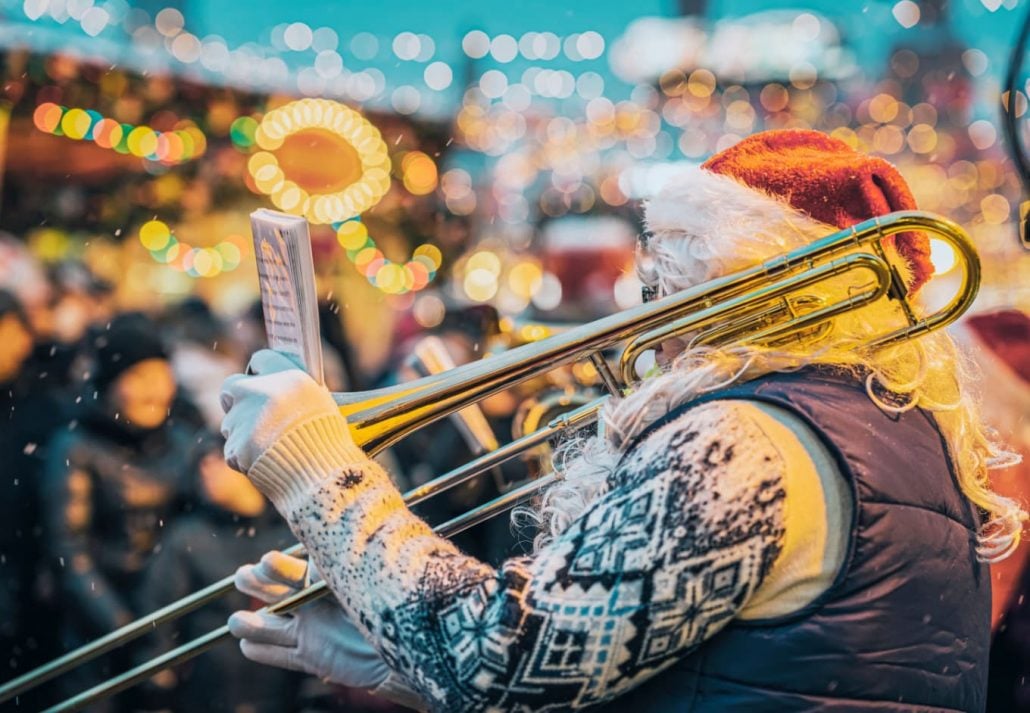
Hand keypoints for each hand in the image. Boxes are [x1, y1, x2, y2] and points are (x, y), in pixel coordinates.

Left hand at [219, 350, 345, 473]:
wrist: (321, 475)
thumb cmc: (328, 440)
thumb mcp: (321, 404)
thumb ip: (294, 393)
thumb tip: (277, 391)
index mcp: (288, 377)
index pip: (261, 359)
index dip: (261, 370)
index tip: (261, 377)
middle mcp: (261, 392)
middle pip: (233, 386)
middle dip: (238, 398)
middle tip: (251, 411)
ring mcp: (244, 419)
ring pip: (231, 422)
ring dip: (243, 431)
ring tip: (269, 447)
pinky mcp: (235, 446)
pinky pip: (234, 450)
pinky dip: (245, 457)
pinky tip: (267, 462)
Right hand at [229, 550, 389, 688]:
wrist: (404, 637)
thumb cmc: (385, 596)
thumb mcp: (359, 574)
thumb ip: (338, 559)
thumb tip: (322, 528)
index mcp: (320, 577)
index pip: (289, 569)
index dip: (275, 566)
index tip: (268, 562)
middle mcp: (310, 601)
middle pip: (272, 591)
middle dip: (255, 584)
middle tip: (245, 578)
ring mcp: (309, 630)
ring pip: (270, 625)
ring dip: (252, 623)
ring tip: (239, 622)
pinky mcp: (312, 657)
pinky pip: (282, 655)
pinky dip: (264, 652)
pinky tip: (247, 646)